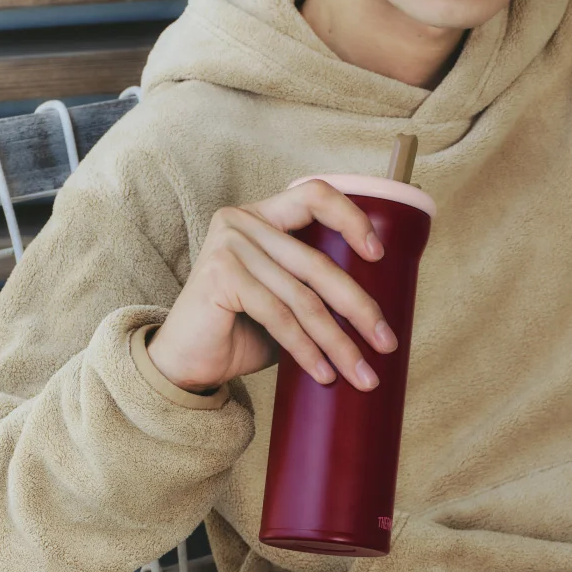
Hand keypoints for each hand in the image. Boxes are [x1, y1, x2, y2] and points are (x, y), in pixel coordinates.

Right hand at [146, 180, 398, 393]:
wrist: (186, 362)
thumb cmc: (239, 331)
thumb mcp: (286, 301)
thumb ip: (316, 288)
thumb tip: (376, 308)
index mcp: (262, 216)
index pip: (315, 196)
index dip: (352, 218)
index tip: (379, 256)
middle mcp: (242, 221)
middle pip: (318, 263)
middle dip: (359, 309)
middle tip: (386, 343)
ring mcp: (228, 244)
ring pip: (303, 298)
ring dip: (338, 343)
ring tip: (361, 374)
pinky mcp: (220, 274)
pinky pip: (279, 316)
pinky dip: (306, 350)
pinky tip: (324, 374)